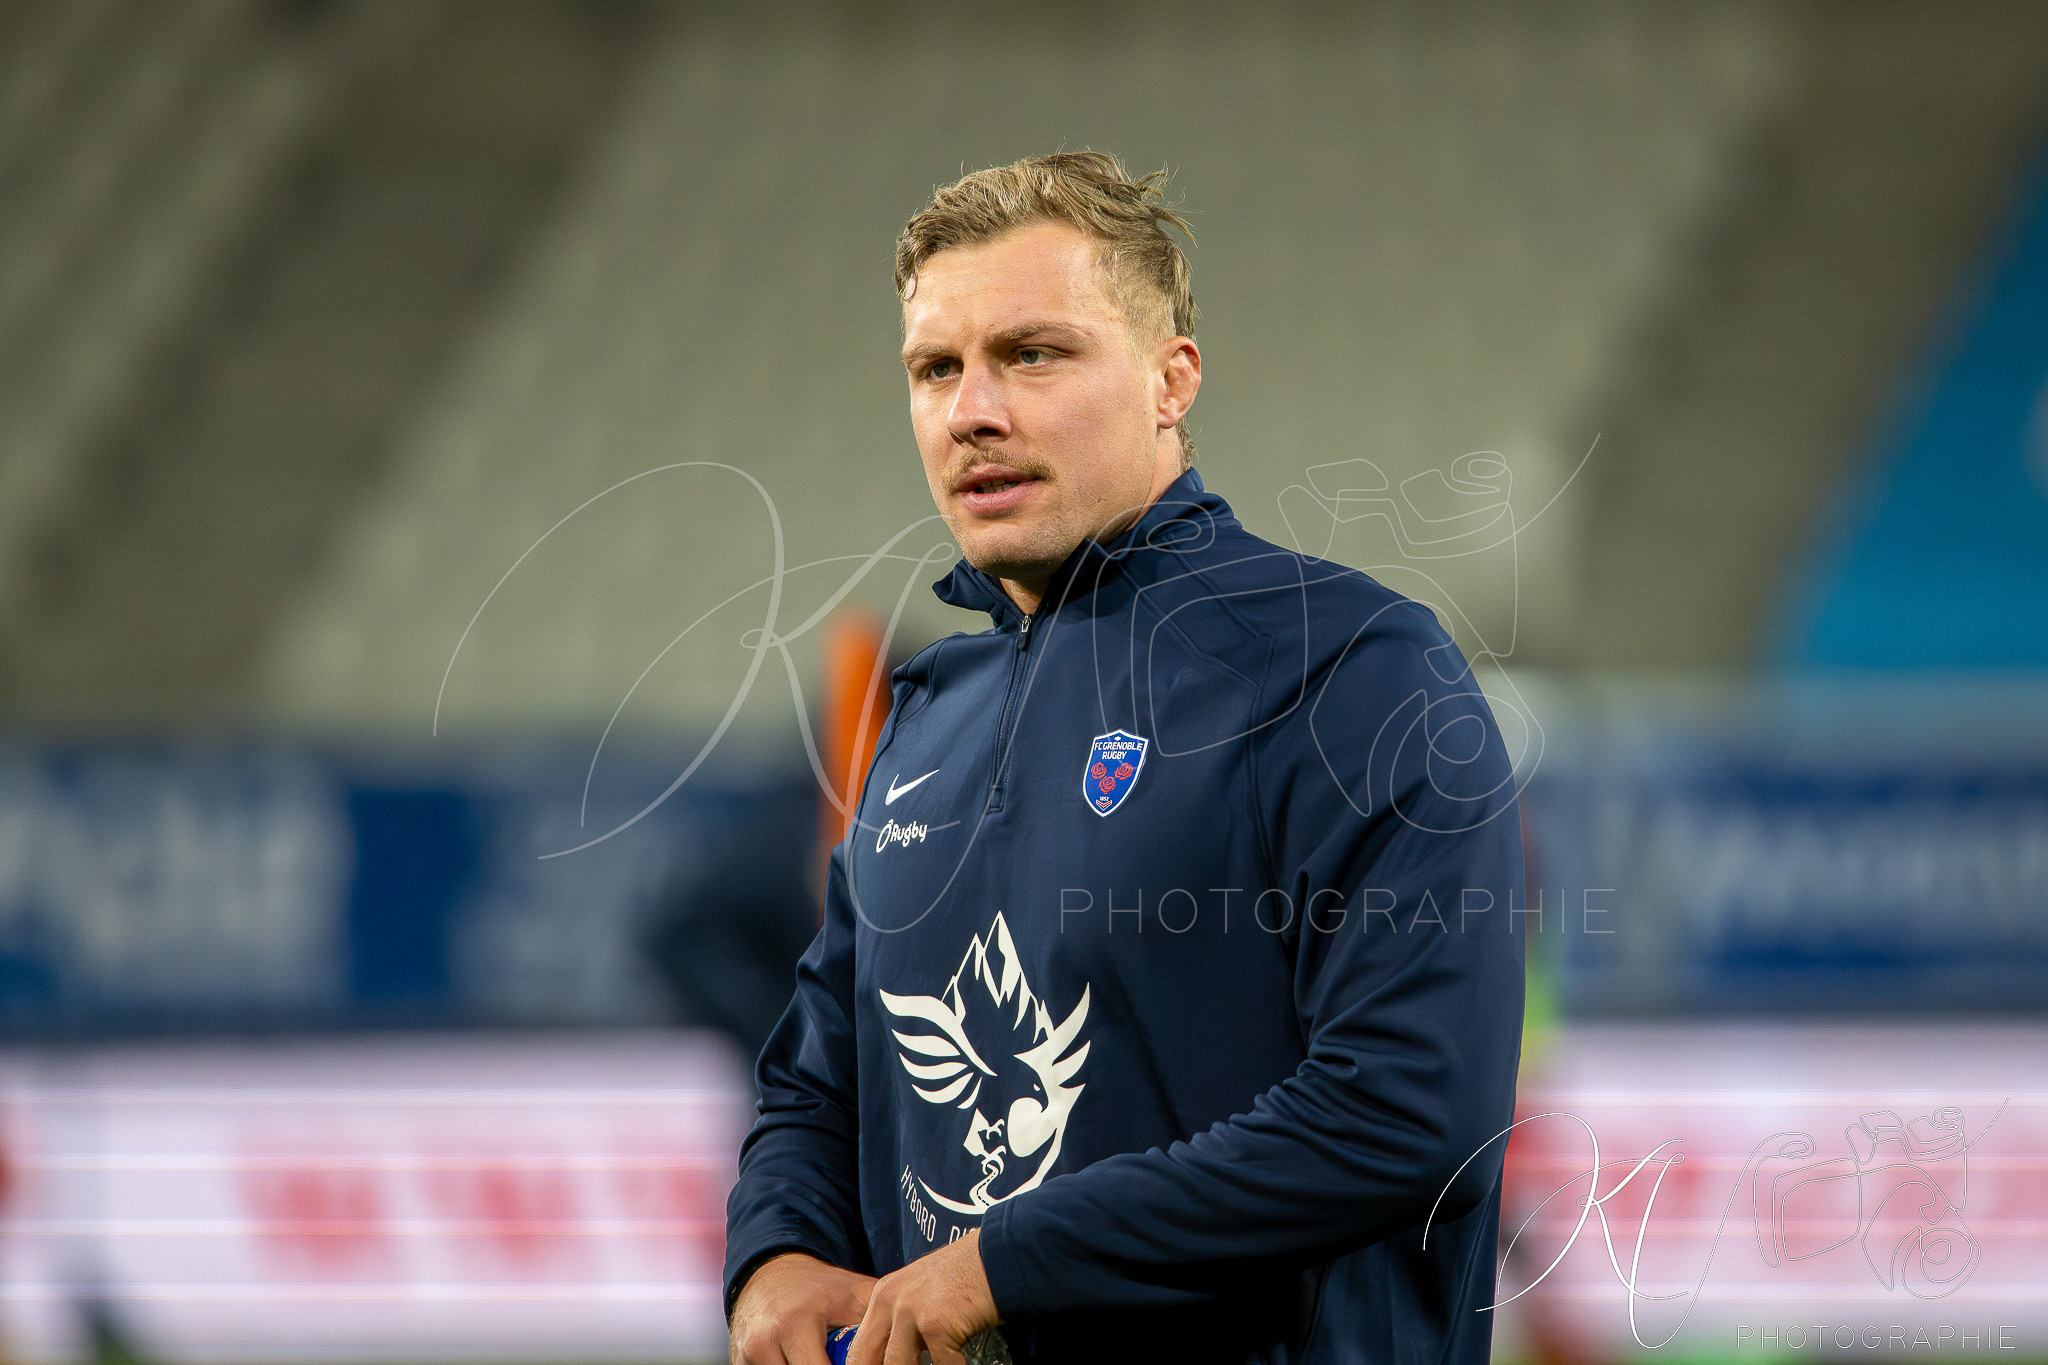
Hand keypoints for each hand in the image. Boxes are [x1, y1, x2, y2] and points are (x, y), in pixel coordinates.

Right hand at [729, 1252, 876, 1364]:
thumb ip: (878, 1316)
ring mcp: (746, 1357)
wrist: (766, 1276)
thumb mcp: (852, 1292)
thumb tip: (902, 1337)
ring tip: (824, 1358)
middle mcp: (764, 1343)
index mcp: (795, 1325)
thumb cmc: (817, 1288)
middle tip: (840, 1362)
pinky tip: (802, 1361)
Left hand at [848, 1230, 998, 1364]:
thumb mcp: (920, 1291)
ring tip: (936, 1363)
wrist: (998, 1255)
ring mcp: (911, 1311)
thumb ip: (901, 1322)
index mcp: (883, 1295)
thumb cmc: (967, 1276)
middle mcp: (891, 1301)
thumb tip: (893, 1358)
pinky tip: (960, 1363)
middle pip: (866, 1358)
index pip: (858, 1348)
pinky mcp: (935, 1324)